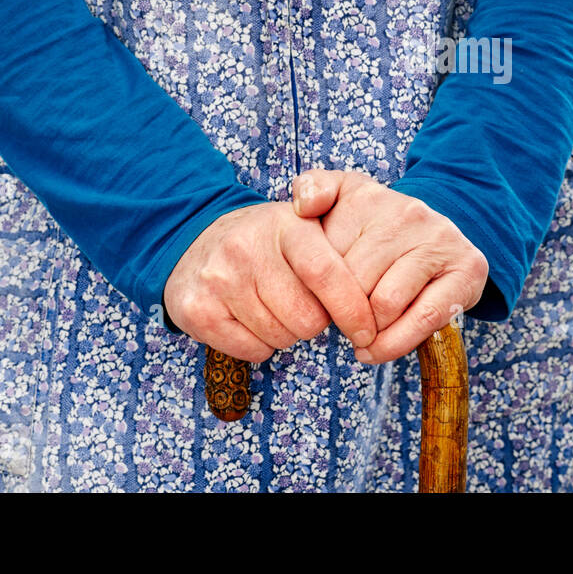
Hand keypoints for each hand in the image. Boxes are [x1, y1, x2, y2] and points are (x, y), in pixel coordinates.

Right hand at [164, 202, 376, 361]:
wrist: (196, 242)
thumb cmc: (268, 242)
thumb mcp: (304, 222)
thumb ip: (344, 243)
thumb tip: (376, 293)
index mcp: (285, 224)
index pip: (326, 273)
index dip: (353, 309)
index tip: (367, 331)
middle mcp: (246, 247)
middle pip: (306, 318)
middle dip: (316, 322)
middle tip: (303, 304)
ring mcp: (218, 279)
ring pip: (280, 337)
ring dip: (287, 333)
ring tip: (273, 306)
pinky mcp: (196, 310)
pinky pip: (252, 351)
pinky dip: (260, 345)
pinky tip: (250, 319)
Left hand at [291, 170, 488, 363]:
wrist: (436, 237)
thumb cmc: (375, 232)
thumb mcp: (340, 201)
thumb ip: (312, 190)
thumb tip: (304, 206)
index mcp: (368, 197)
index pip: (325, 257)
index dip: (318, 290)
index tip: (319, 299)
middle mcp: (407, 212)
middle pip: (354, 284)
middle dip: (342, 313)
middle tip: (341, 323)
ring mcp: (440, 239)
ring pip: (386, 305)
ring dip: (369, 332)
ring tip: (361, 335)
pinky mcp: (467, 268)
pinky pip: (424, 318)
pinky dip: (396, 343)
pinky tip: (377, 349)